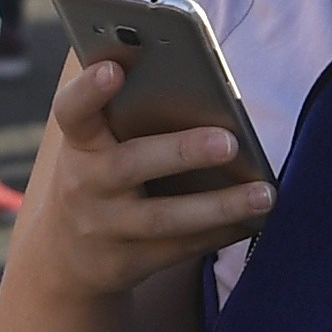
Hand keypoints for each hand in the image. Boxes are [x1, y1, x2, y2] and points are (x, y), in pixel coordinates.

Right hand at [7, 47, 274, 309]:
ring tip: (265, 194)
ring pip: (165, 218)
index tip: (114, 68)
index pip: (72, 111)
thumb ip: (129, 115)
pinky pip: (182, 249)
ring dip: (219, 206)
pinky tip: (255, 220)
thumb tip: (201, 82)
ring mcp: (104, 229)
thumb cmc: (99, 175)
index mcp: (78, 143)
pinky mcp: (127, 263)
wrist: (66, 256)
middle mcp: (84, 185)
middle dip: (182, 152)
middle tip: (230, 141)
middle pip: (131, 165)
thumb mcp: (97, 145)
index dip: (88, 91)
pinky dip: (222, 234)